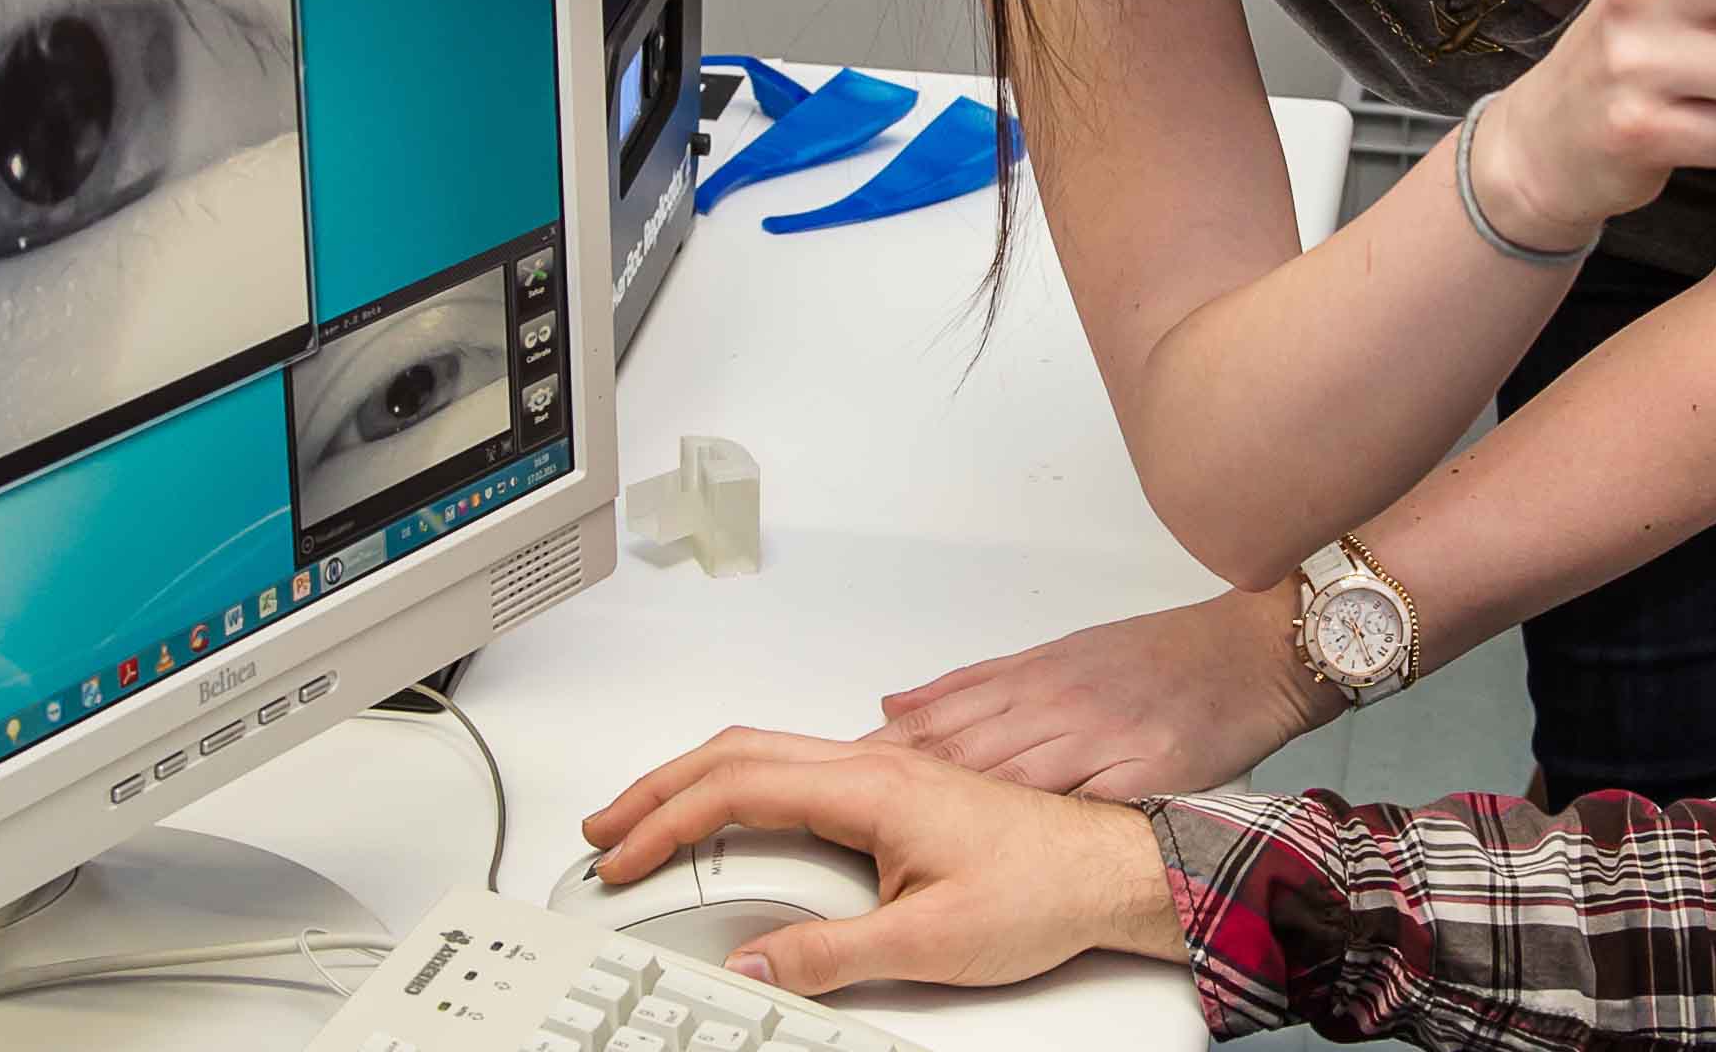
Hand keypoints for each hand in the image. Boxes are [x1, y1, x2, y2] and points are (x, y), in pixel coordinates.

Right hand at [580, 729, 1185, 995]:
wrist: (1109, 871)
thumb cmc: (1043, 890)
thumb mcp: (928, 943)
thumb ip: (829, 954)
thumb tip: (753, 963)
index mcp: (871, 787)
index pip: (738, 789)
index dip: (667, 822)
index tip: (624, 857)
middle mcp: (873, 766)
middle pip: (737, 753)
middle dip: (659, 787)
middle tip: (606, 827)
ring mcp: (884, 773)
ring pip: (765, 755)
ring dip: (697, 784)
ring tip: (649, 824)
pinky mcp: (896, 792)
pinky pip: (796, 771)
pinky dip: (739, 790)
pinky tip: (732, 820)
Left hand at [866, 584, 1330, 797]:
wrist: (1251, 652)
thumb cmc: (1163, 659)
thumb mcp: (1061, 655)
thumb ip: (977, 684)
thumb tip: (897, 703)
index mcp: (1036, 675)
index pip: (943, 713)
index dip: (884, 746)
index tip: (833, 769)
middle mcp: (1061, 702)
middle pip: (965, 743)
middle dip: (898, 776)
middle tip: (842, 805)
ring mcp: (1103, 737)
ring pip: (1013, 769)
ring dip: (955, 799)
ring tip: (903, 833)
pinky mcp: (1146, 771)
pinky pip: (1084, 796)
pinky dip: (1041, 815)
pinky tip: (1007, 840)